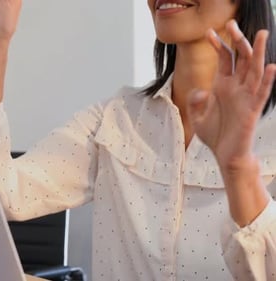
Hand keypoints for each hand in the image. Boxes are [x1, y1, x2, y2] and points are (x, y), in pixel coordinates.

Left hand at [187, 20, 275, 169]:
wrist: (224, 155)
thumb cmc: (214, 135)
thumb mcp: (196, 116)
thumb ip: (195, 102)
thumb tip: (201, 91)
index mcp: (223, 86)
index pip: (224, 59)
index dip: (218, 45)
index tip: (209, 32)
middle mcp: (236, 88)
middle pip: (240, 59)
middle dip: (237, 41)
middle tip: (231, 23)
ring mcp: (245, 97)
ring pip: (254, 70)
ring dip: (258, 53)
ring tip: (261, 34)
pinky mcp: (252, 110)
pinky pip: (261, 93)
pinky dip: (266, 81)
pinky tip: (270, 67)